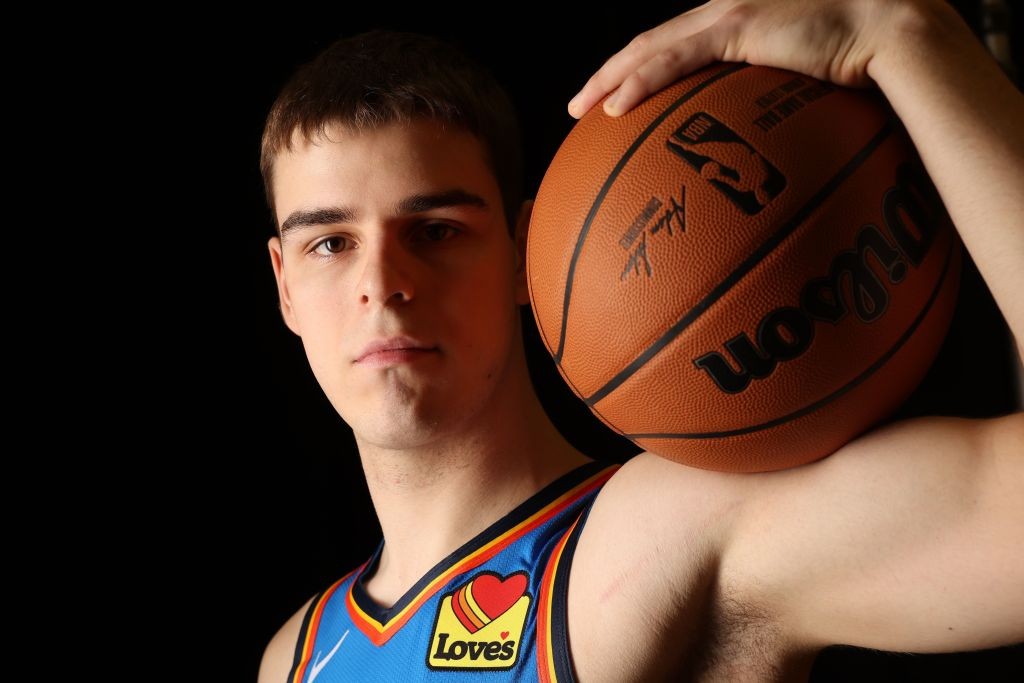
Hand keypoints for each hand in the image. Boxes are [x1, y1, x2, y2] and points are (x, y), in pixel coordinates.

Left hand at [567, 0, 928, 118]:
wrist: (897, 31)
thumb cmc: (867, 63)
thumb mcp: (812, 90)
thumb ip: (781, 116)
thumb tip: (775, 166)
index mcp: (740, 24)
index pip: (677, 48)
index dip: (642, 71)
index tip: (616, 101)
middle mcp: (727, 12)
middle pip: (651, 44)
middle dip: (609, 74)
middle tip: (580, 105)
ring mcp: (731, 14)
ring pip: (650, 48)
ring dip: (609, 79)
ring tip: (581, 108)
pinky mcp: (739, 25)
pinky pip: (674, 58)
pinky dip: (640, 82)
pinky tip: (614, 107)